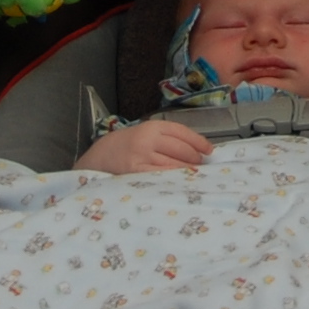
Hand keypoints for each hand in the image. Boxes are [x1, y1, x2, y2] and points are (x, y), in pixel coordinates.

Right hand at [74, 118, 210, 174]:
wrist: (99, 158)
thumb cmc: (127, 147)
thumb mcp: (145, 134)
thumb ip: (166, 139)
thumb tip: (196, 150)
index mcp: (151, 126)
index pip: (181, 132)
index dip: (198, 141)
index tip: (209, 150)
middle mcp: (148, 139)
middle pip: (181, 149)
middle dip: (195, 158)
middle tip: (202, 164)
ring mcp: (142, 156)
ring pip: (174, 163)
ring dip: (187, 170)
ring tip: (193, 174)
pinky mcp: (136, 173)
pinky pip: (162, 176)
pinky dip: (174, 179)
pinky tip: (179, 181)